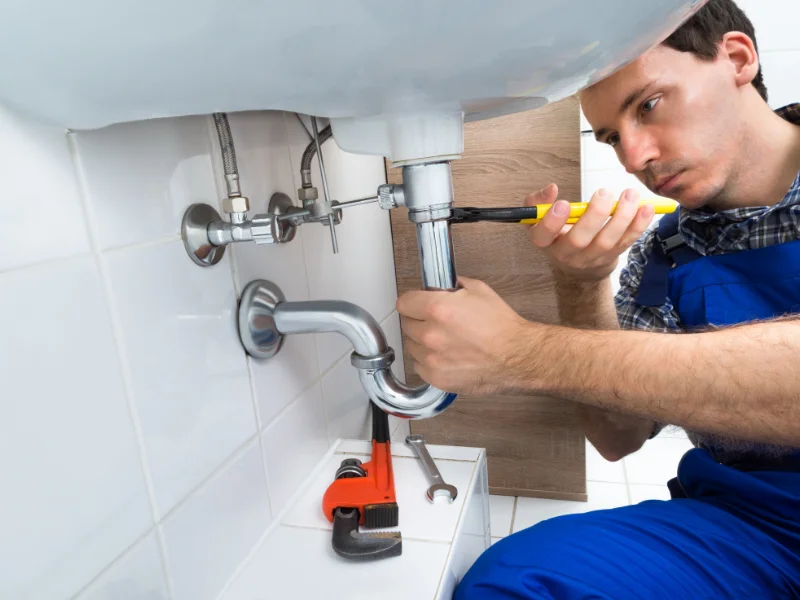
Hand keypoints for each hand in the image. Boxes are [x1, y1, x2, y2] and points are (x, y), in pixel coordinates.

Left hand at [396, 277, 532, 395]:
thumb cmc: (502, 326)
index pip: (404, 303)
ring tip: (443, 340)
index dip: (412, 301)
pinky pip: (419, 366)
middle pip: (406, 324)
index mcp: (437, 309)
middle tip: (435, 321)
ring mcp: (431, 358)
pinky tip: (444, 355)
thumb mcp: (479, 290)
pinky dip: (428, 360)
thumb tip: (441, 286)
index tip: (416, 304)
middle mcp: (430, 334)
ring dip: (422, 341)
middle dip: (418, 320)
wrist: (517, 357)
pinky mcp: (436, 377)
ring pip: (411, 346)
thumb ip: (453, 285)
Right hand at [526, 184, 654, 281]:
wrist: (578, 267)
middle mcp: (566, 254)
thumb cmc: (558, 234)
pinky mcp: (612, 256)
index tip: (563, 203)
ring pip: (606, 242)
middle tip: (604, 192)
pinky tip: (646, 209)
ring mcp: (590, 258)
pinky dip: (638, 225)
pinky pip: (626, 242)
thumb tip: (551, 189)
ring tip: (630, 195)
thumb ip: (538, 202)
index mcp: (545, 242)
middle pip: (579, 240)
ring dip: (621, 217)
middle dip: (594, 216)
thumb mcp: (540, 220)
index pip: (543, 236)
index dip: (552, 222)